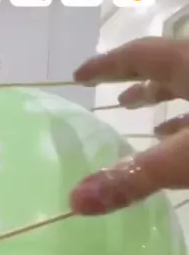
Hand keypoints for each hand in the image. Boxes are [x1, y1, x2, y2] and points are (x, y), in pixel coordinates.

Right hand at [70, 37, 188, 213]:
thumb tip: (76, 199)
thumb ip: (134, 177)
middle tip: (117, 100)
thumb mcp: (181, 158)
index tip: (81, 76)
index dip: (108, 65)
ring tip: (152, 130)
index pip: (140, 55)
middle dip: (141, 85)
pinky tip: (180, 144)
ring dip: (170, 108)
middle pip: (168, 70)